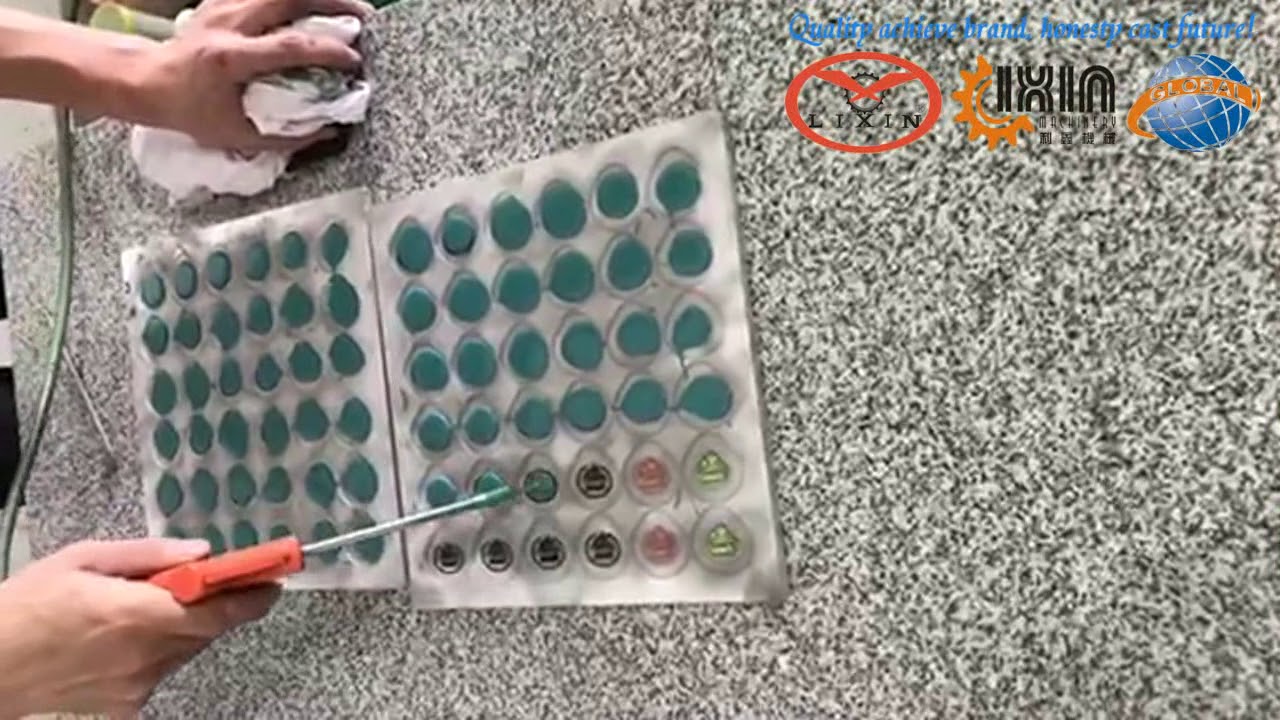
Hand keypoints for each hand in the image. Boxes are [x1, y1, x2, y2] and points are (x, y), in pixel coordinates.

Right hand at [0, 538, 279, 718]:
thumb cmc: (26, 606)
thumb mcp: (83, 559)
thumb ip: (148, 555)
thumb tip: (201, 552)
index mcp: (135, 613)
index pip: (217, 609)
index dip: (253, 594)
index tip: (274, 578)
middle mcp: (143, 654)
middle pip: (207, 629)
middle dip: (217, 604)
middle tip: (212, 582)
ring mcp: (136, 685)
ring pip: (184, 650)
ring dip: (182, 628)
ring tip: (144, 609)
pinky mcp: (125, 707)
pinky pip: (157, 672)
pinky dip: (154, 653)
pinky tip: (120, 641)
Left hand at [128, 0, 371, 151]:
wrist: (145, 80)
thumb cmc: (190, 112)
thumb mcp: (237, 134)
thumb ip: (287, 136)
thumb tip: (332, 131)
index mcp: (230, 58)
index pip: (289, 46)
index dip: (328, 51)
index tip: (355, 60)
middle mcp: (228, 24)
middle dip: (334, 2)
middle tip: (366, 17)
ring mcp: (224, 6)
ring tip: (347, 7)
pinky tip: (313, 7)